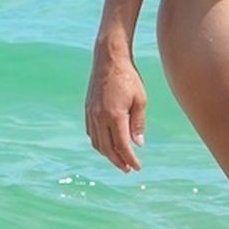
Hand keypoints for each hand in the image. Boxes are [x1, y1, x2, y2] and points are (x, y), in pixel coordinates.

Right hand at [86, 46, 147, 172]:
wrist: (108, 58)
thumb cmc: (128, 77)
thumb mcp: (140, 100)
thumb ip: (138, 123)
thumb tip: (137, 144)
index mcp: (115, 115)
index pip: (122, 145)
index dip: (130, 159)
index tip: (137, 167)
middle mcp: (100, 117)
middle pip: (107, 148)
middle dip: (118, 161)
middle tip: (128, 169)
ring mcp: (91, 113)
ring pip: (97, 142)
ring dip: (108, 154)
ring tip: (119, 160)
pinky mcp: (88, 109)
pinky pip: (91, 133)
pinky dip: (99, 143)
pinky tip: (107, 144)